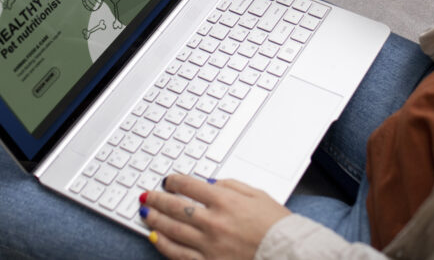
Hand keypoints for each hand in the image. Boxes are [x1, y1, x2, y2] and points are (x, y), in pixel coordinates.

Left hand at [141, 175, 289, 259]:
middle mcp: (213, 222)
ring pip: (172, 230)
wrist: (288, 253)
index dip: (174, 182)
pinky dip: (165, 246)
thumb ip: (231, 185)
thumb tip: (209, 182)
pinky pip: (179, 254)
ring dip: (155, 220)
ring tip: (145, 214)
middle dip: (157, 199)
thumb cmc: (276, 225)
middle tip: (146, 196)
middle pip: (176, 207)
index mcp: (226, 201)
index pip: (190, 186)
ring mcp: (209, 245)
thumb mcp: (258, 194)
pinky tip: (156, 239)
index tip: (167, 181)